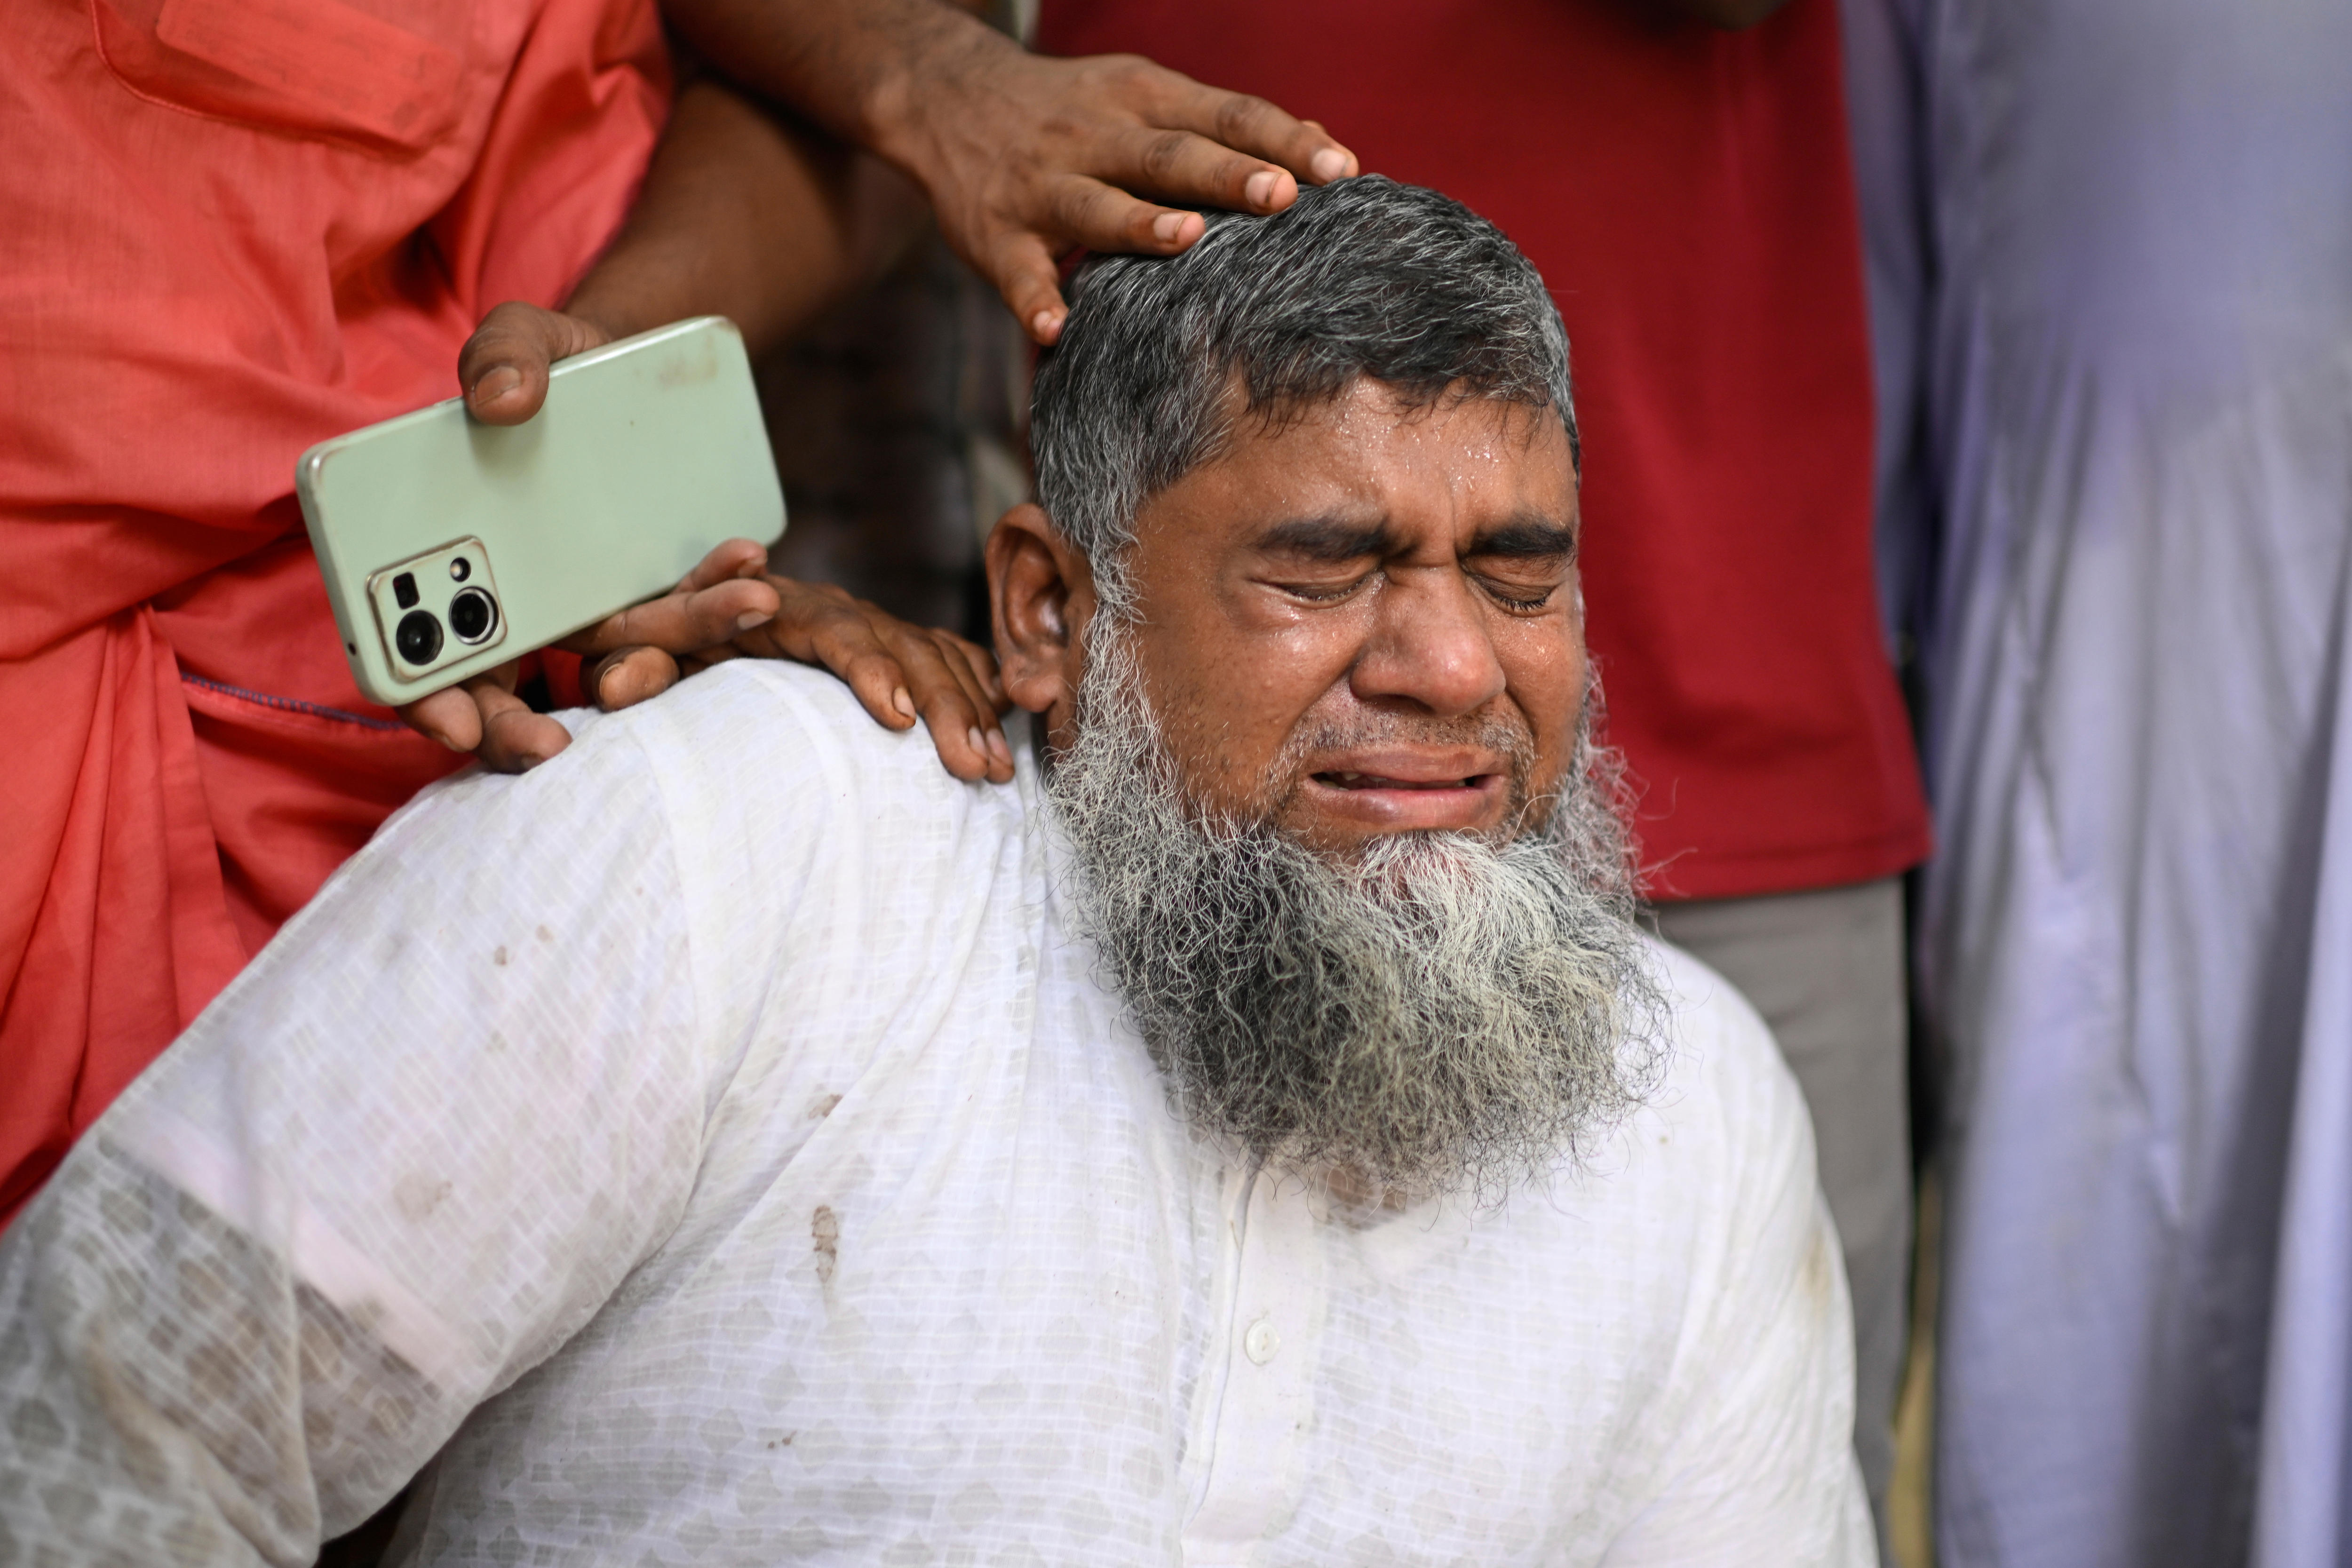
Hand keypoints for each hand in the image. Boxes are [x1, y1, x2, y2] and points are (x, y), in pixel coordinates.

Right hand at [404, 302, 1012, 780]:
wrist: (621, 358)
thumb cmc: (549, 359)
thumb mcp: (524, 336)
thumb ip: (502, 353)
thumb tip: (502, 398)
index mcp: (450, 551)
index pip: (418, 653)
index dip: (427, 700)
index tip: (457, 725)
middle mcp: (516, 593)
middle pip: (510, 688)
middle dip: (536, 722)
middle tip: (580, 726)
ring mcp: (587, 598)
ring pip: (618, 647)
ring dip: (676, 637)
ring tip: (743, 599)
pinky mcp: (648, 584)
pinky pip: (677, 606)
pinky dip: (712, 595)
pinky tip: (749, 563)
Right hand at [871, 43, 1358, 343]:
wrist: (944, 95)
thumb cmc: (1074, 110)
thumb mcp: (1141, 94)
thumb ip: (1218, 125)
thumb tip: (1322, 154)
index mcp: (1140, 98)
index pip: (1224, 114)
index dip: (1281, 138)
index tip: (1339, 169)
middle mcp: (1093, 136)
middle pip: (1168, 156)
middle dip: (1225, 175)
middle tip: (1280, 195)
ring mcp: (1041, 185)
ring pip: (1095, 204)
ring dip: (1138, 223)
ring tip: (1183, 239)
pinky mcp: (995, 234)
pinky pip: (1018, 272)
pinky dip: (1034, 299)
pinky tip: (1055, 327)